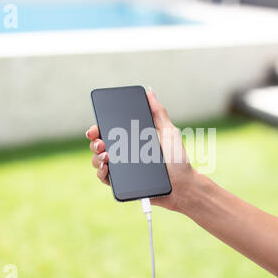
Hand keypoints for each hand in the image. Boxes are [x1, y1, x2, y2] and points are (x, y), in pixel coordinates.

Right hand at [85, 88, 196, 211]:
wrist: (183, 185)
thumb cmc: (178, 159)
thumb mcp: (169, 132)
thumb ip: (158, 112)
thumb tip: (149, 91)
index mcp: (133, 139)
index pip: (110, 131)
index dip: (98, 128)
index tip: (95, 128)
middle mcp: (125, 153)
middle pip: (100, 145)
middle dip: (94, 142)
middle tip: (100, 142)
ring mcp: (123, 169)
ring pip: (99, 161)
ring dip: (96, 157)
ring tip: (106, 156)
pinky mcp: (123, 184)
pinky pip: (105, 178)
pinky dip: (101, 173)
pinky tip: (106, 168)